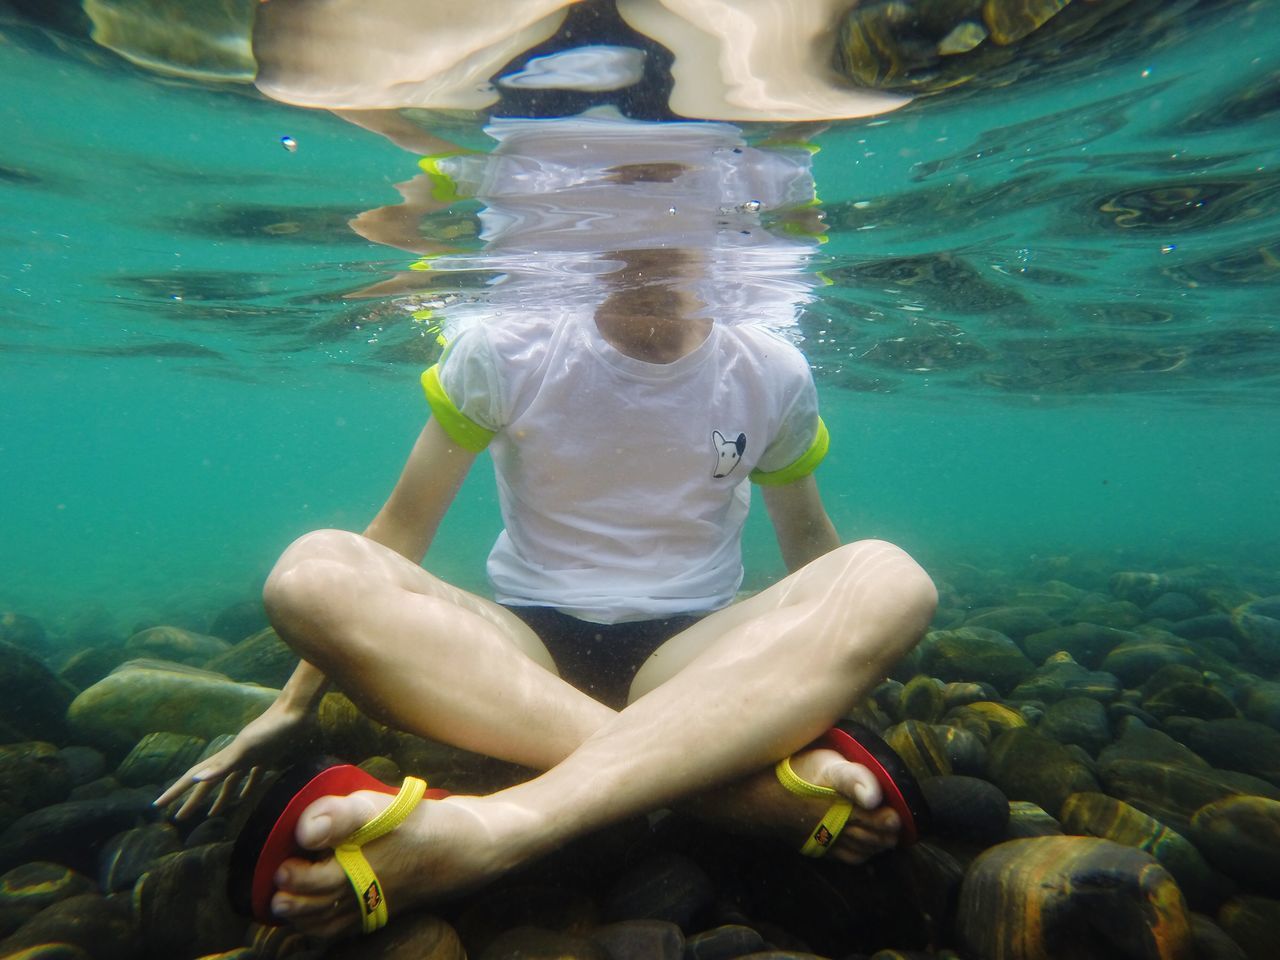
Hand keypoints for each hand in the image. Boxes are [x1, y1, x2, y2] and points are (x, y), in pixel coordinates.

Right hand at [154, 698, 309, 818]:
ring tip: (212, 815)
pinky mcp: (267, 757)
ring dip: (219, 798)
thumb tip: (196, 779)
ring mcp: (250, 757)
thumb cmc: (271, 730)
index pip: (194, 777)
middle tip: (180, 817)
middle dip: (193, 800)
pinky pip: (253, 776)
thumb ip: (222, 765)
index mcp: (224, 758)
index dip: (176, 791)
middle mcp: (233, 758)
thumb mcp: (246, 749)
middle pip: (208, 783)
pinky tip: (246, 796)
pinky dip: (247, 788)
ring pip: (229, 782)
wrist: (295, 712)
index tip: (158, 806)